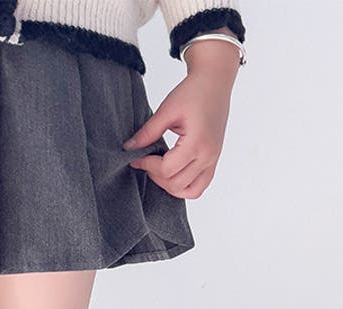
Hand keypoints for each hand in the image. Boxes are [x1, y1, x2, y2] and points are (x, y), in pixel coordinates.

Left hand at [121, 34, 239, 199]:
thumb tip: (128, 148)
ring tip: (159, 169)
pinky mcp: (214, 160)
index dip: (147, 165)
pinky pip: (199, 186)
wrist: (214, 82)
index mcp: (198, 142)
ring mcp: (213, 159)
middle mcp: (208, 155)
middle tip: (146, 161)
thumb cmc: (193, 92)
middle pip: (176, 184)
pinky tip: (172, 173)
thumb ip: (147, 132)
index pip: (167, 170)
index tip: (137, 158)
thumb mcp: (167, 110)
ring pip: (190, 191)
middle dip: (156, 176)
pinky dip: (184, 186)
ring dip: (170, 186)